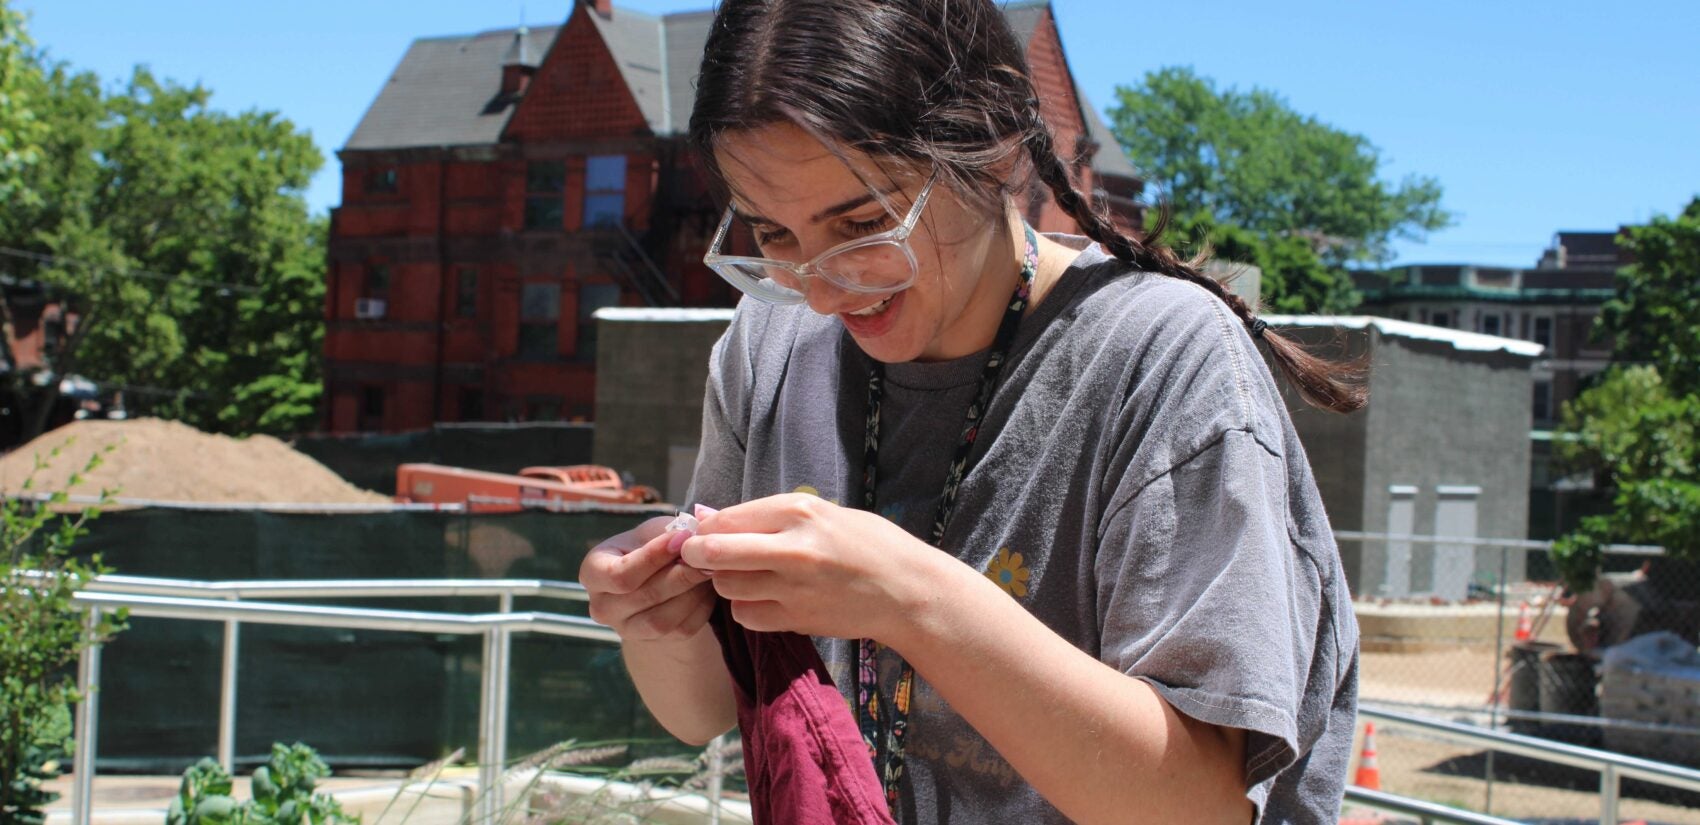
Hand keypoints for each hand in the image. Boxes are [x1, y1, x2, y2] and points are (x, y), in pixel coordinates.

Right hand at [580, 516, 715, 641]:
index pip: (619, 574)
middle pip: (644, 596)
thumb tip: (692, 536)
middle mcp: (602, 607)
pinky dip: (700, 607)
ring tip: (708, 570)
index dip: (653, 557)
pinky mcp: (653, 642)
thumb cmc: (652, 545)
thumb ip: (668, 532)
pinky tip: (708, 588)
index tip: (682, 538)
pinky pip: (681, 630)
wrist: (658, 576)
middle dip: (680, 574)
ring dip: (692, 593)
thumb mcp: (653, 530)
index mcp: (593, 573)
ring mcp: (625, 629)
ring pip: (662, 620)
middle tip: (705, 557)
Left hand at [679, 493, 941, 642]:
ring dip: (724, 581)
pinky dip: (744, 607)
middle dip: (694, 553)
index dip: (704, 526)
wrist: (907, 591)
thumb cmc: (869, 544)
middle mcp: (793, 550)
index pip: (728, 518)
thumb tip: (709, 517)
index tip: (699, 531)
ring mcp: (794, 589)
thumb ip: (769, 516)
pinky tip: (760, 598)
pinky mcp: (797, 619)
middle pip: (716, 553)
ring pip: (727, 587)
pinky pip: (747, 615)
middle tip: (693, 554)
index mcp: (800, 513)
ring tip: (740, 574)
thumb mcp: (825, 513)